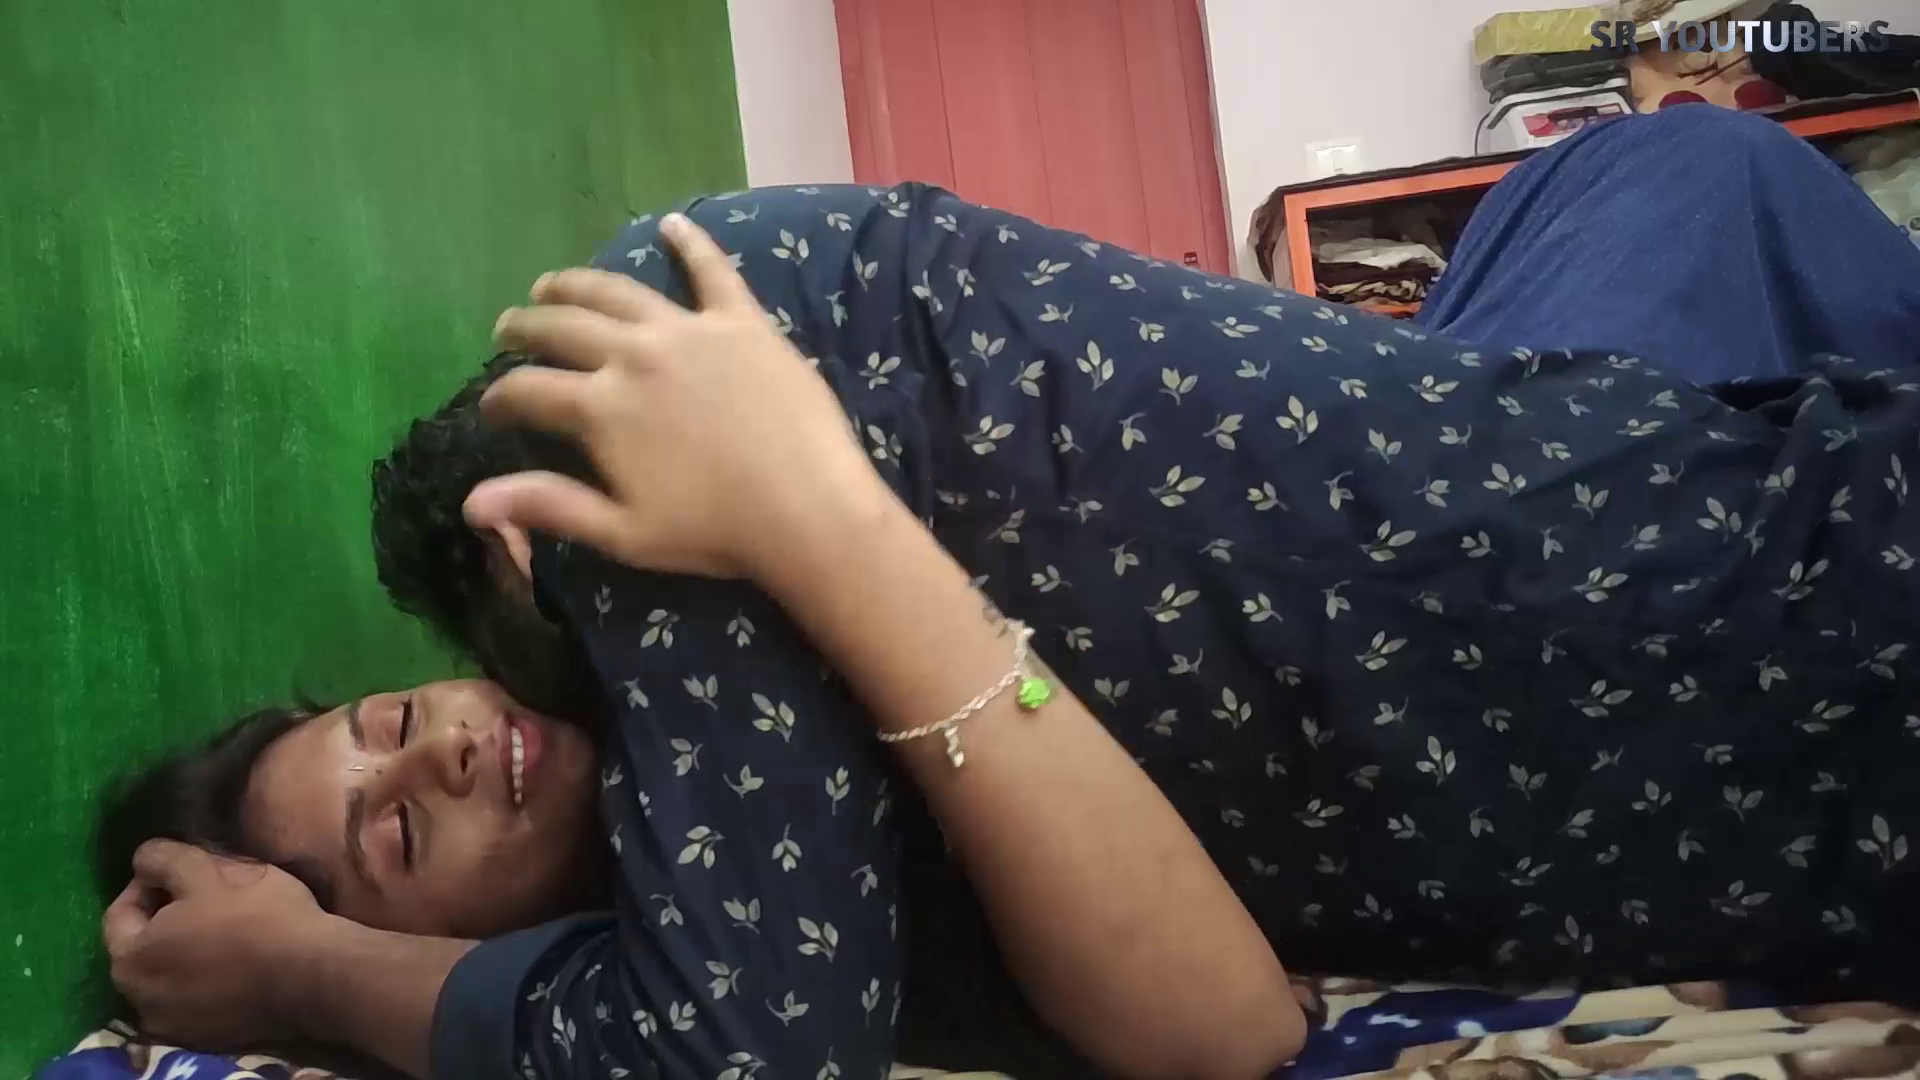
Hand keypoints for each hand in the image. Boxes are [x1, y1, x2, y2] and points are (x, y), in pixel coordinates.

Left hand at [104, 840, 329, 1048]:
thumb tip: (144, 861)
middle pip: (145, 948)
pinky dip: (210, 979)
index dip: (151, 882)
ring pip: (172, 977)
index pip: (120, 912)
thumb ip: (162, 859)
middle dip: (169, 919)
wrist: (314, 975)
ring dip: (189, 951)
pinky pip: (199, 1000)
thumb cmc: (256, 917)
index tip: (187, 870)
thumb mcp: (205, 869)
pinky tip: (242, 961)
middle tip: (208, 897)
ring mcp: (176, 1027)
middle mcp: (140, 1003)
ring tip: (227, 929)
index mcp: (129, 961)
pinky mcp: (210, 1040)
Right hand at [469, 213, 891, 581]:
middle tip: (508, 327)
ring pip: (618, 292)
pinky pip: (712, 271)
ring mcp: (689, 330)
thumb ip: (549, 506)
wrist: (808, 510)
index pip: (529, 391)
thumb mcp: (623, 532)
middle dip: (526, 327)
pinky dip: (689, 243)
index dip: (501, 399)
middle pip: (563, 328)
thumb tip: (471, 501)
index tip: (492, 407)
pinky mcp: (742, 321)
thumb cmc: (715, 533)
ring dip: (577, 284)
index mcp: (600, 408)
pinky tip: (672, 225)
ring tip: (551, 284)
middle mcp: (634, 354)